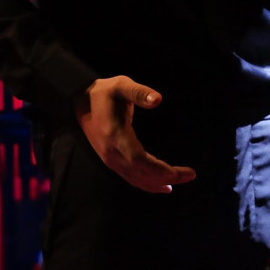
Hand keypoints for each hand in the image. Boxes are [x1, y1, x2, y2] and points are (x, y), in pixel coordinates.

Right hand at [74, 75, 196, 193]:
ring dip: (158, 183)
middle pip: (142, 175)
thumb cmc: (104, 91)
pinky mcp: (110, 160)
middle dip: (167, 177)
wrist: (80, 101)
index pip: (141, 161)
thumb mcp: (121, 85)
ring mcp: (110, 159)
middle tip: (189, 175)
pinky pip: (131, 177)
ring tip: (179, 181)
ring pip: (137, 180)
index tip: (184, 170)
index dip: (162, 170)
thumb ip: (139, 92)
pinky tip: (162, 184)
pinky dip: (147, 183)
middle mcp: (112, 153)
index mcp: (116, 136)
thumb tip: (159, 100)